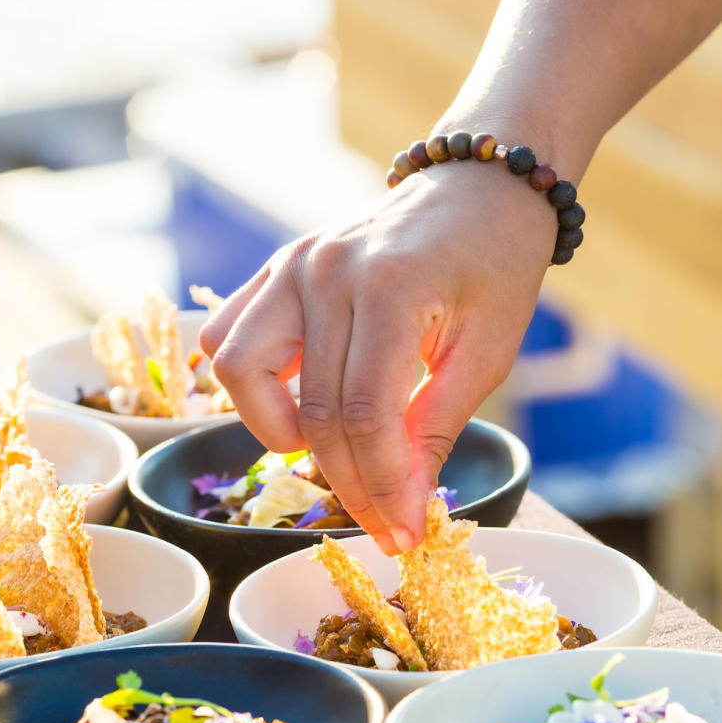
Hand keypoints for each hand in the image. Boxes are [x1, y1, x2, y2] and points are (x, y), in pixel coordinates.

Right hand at [199, 160, 554, 553]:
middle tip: (382, 521)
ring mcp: (290, 264)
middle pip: (311, 410)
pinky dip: (247, 381)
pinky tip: (296, 401)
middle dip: (348, 482)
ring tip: (329, 448)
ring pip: (238, 370)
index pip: (364, 414)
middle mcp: (324, 271)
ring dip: (276, 428)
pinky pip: (226, 333)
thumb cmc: (496, 266)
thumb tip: (400, 504)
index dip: (382, 487)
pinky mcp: (276, 267)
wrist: (478, 187)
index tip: (403, 535)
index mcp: (389, 286)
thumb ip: (435, 426)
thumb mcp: (488, 350)